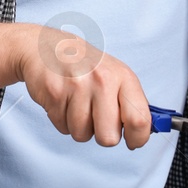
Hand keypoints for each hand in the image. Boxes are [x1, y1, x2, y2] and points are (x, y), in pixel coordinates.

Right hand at [11, 25, 151, 147]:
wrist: (45, 46)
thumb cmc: (83, 64)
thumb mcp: (114, 74)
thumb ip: (129, 103)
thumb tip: (142, 132)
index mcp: (122, 76)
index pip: (139, 119)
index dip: (138, 138)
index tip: (133, 141)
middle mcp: (102, 80)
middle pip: (109, 137)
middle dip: (103, 135)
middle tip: (97, 118)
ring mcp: (76, 86)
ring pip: (82, 135)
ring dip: (79, 126)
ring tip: (76, 104)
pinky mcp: (54, 94)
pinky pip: (62, 128)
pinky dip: (62, 120)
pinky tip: (63, 100)